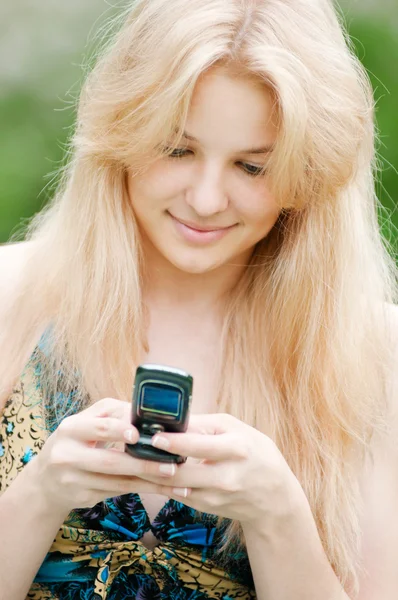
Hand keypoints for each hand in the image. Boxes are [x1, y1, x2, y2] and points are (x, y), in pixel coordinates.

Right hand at [29, 398, 190, 516]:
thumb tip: (142, 413)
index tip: (139, 434)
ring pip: (117, 482)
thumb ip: (110, 414)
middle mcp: (67, 456)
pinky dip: (142, 490)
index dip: (119, 430)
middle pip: (110, 461)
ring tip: (173, 478)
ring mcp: (74, 481)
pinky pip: (117, 492)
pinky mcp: (83, 498)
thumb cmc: (74, 443)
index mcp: (70, 429)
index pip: (97, 428)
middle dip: (143, 464)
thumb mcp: (84, 423)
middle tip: (170, 464)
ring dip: (148, 481)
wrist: (46, 481)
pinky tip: (163, 489)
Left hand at [146, 413, 304, 527]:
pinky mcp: (206, 508)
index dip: (175, 442)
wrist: (274, 497)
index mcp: (237, 449)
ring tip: (131, 461)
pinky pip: (178, 494)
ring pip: (175, 487)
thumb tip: (174, 418)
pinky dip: (161, 484)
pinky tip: (145, 473)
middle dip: (154, 462)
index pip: (201, 446)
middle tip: (133, 449)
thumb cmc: (254, 452)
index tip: (154, 435)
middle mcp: (226, 476)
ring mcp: (216, 496)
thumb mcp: (237, 430)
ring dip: (152, 475)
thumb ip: (206, 425)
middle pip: (182, 472)